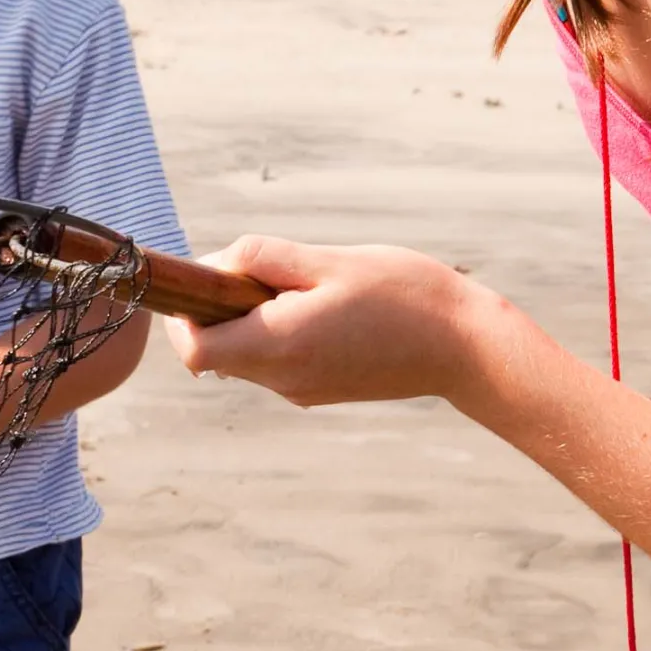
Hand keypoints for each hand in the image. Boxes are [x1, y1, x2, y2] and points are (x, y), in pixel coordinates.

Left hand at [167, 234, 484, 406]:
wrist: (466, 348)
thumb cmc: (405, 294)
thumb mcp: (331, 260)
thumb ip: (264, 259)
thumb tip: (214, 263)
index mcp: (281, 345)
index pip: (194, 349)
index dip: (183, 314)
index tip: (206, 279)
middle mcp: (284, 379)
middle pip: (215, 353)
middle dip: (219, 310)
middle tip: (267, 271)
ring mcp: (302, 391)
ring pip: (245, 355)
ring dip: (252, 318)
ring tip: (308, 286)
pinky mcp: (319, 391)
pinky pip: (276, 361)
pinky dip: (278, 332)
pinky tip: (326, 308)